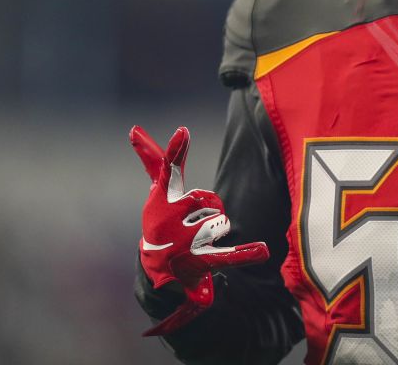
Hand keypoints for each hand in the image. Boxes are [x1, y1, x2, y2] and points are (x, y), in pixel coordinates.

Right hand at [130, 126, 269, 335]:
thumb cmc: (162, 221)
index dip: (176, 150)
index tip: (183, 131)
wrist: (158, 268)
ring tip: (198, 242)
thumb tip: (134, 129)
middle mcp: (167, 219)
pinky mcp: (200, 261)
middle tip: (193, 223)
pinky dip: (246, 254)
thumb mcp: (159, 192)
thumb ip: (156, 162)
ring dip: (215, 231)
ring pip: (220, 221)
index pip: (169, 169)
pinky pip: (228, 255)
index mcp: (161, 198)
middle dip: (209, 208)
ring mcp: (183, 241)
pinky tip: (263, 250)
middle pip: (208, 199)